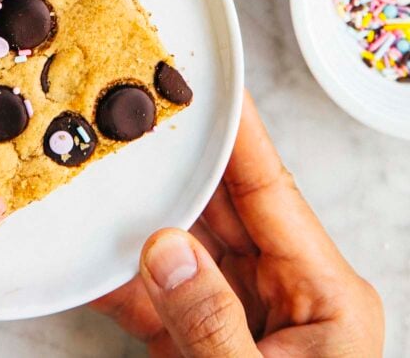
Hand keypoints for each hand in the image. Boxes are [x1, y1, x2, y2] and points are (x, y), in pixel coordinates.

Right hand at [94, 91, 383, 356]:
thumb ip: (214, 324)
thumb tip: (164, 251)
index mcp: (324, 296)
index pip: (271, 191)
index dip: (238, 130)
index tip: (212, 80)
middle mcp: (283, 296)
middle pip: (222, 207)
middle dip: (175, 162)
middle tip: (133, 115)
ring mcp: (238, 318)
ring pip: (183, 246)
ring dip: (138, 219)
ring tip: (100, 172)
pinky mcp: (197, 346)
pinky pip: (154, 298)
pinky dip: (118, 280)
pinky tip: (86, 256)